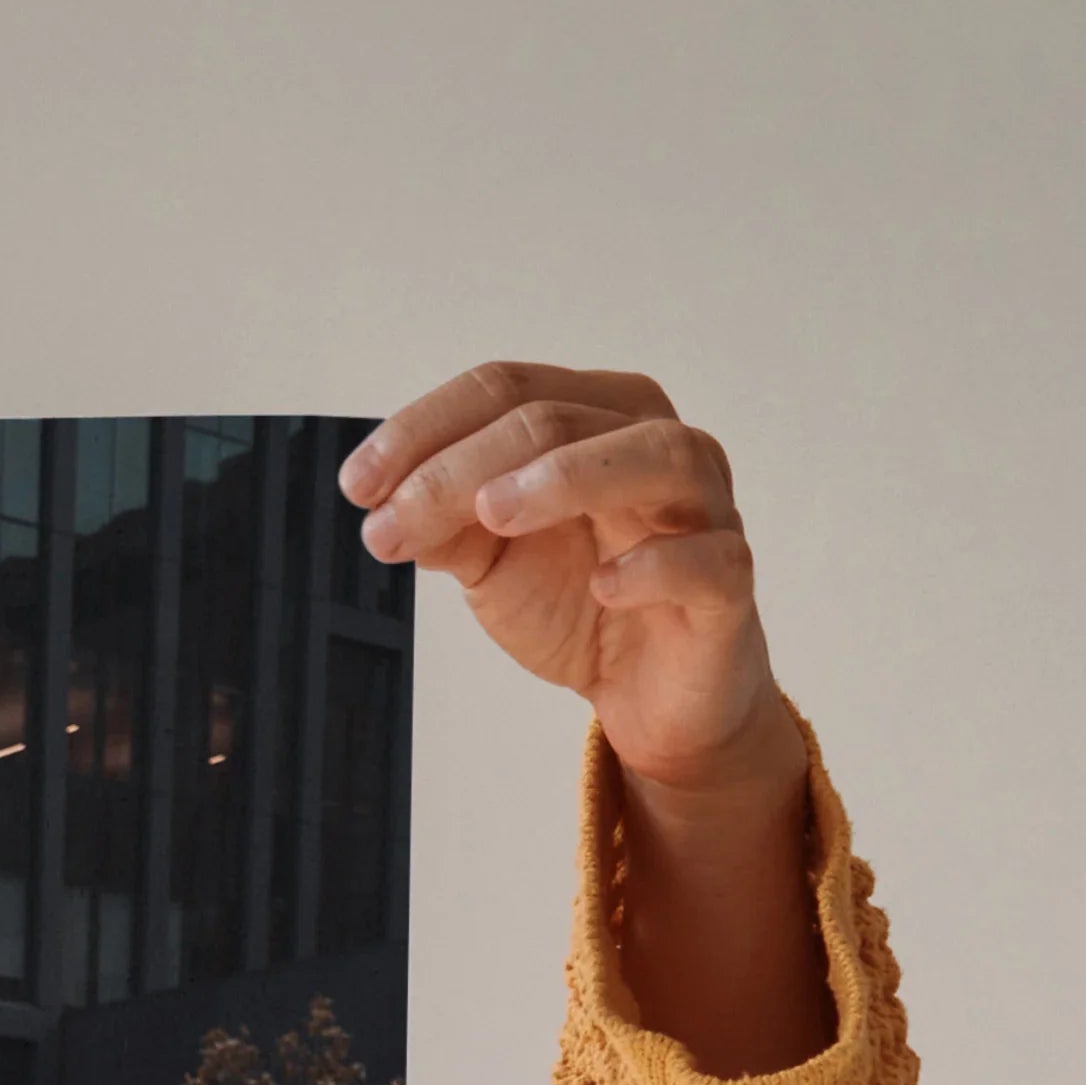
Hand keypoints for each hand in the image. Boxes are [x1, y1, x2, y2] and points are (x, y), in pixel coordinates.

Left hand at [347, 364, 828, 1069]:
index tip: (357, 486)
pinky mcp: (728, 584)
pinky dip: (655, 565)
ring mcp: (704, 508)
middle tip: (393, 520)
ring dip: (567, 477)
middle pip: (558, 418)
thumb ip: (445, 525)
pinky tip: (604, 584)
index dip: (425, 429)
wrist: (648, 695)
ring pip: (653, 456)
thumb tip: (383, 504)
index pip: (507, 389)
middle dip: (462, 467)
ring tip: (492, 514)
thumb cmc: (579, 602)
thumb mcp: (492, 561)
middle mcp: (657, 444)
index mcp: (596, 418)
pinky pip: (707, 559)